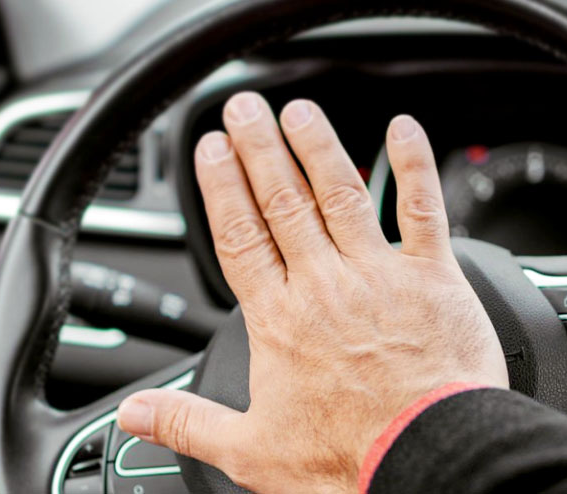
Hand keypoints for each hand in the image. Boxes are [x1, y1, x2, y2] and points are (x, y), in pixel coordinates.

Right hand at [117, 92, 508, 492]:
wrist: (427, 456)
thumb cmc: (350, 457)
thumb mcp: (252, 450)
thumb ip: (188, 422)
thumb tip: (134, 415)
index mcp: (280, 319)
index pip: (239, 236)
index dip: (222, 187)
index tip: (211, 148)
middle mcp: (325, 284)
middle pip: (282, 202)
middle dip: (259, 149)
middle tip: (245, 108)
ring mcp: (379, 274)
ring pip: (340, 193)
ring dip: (317, 145)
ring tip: (297, 109)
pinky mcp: (432, 276)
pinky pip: (422, 209)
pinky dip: (412, 166)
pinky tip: (402, 130)